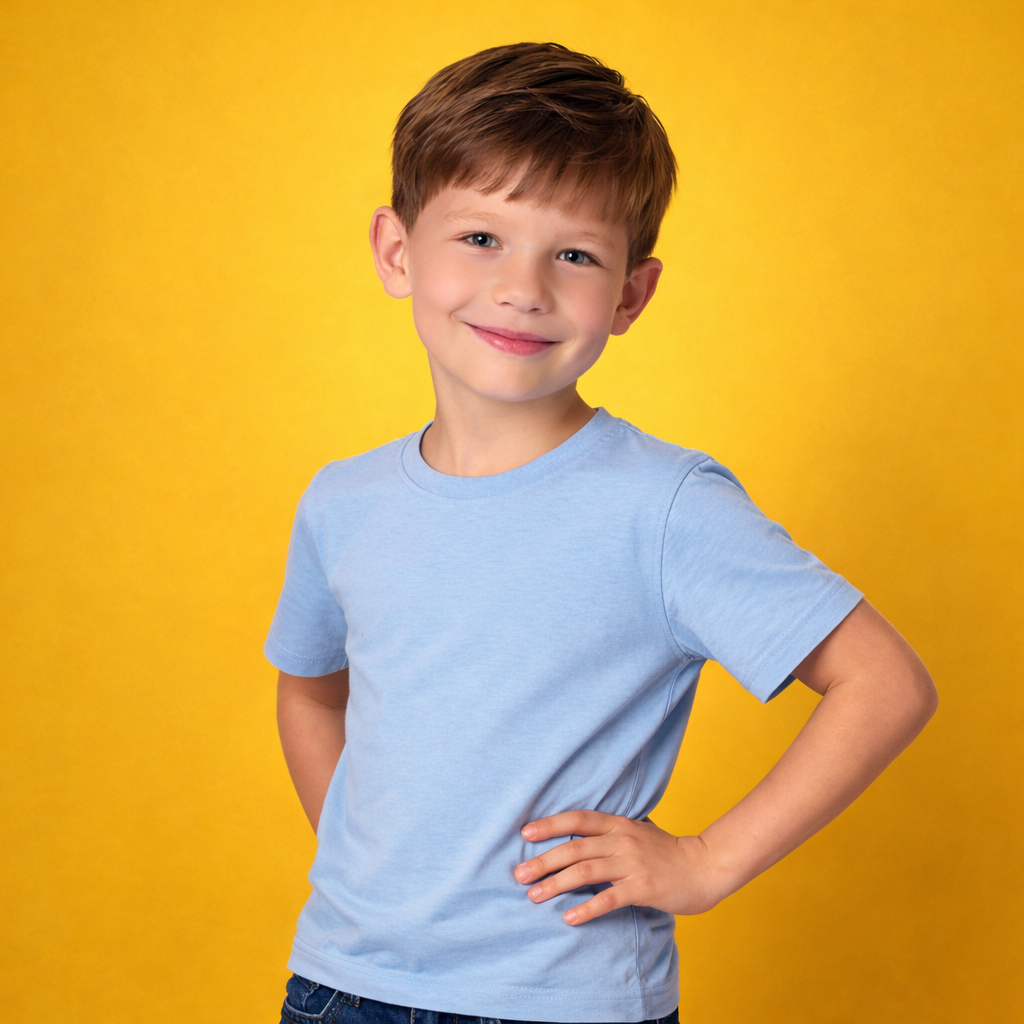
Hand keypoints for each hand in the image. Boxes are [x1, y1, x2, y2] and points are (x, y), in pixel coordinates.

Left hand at [515, 810, 722, 924]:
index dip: (550, 824)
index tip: (525, 833)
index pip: (578, 819)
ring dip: (556, 884)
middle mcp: (622, 840)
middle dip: (544, 861)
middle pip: (574, 848)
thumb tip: (578, 838)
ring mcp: (632, 863)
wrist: (705, 866)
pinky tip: (568, 917)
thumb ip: (611, 834)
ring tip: (534, 896)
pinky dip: (586, 908)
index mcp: (619, 824)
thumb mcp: (637, 832)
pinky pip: (608, 898)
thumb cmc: (668, 852)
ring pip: (585, 871)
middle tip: (519, 875)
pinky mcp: (642, 887)